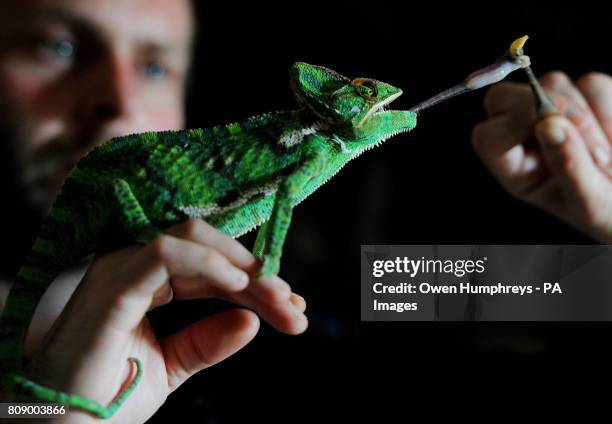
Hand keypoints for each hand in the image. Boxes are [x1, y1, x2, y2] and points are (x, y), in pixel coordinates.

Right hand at [21, 219, 307, 422]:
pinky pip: (164, 254)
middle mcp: (132, 266)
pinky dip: (207, 264)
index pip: (211, 267)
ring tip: (277, 298)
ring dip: (242, 267)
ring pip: (192, 239)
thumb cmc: (110, 397)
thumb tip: (251, 322)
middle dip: (257, 274)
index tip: (292, 306)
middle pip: (209, 248)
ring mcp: (120, 270)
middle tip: (294, 305)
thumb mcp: (173, 364)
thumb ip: (208, 340)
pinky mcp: (113, 286)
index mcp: (147, 281)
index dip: (255, 282)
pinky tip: (239, 287)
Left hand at [471, 71, 611, 242]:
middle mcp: (521, 138)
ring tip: (607, 157)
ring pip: (553, 84)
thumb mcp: (589, 202)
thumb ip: (568, 165)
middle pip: (504, 97)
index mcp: (512, 169)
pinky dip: (609, 108)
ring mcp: (550, 113)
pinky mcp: (583, 97)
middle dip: (549, 108)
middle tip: (590, 141)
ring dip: (589, 116)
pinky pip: (593, 85)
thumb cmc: (608, 211)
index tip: (551, 128)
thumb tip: (548, 122)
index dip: (513, 123)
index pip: (486, 135)